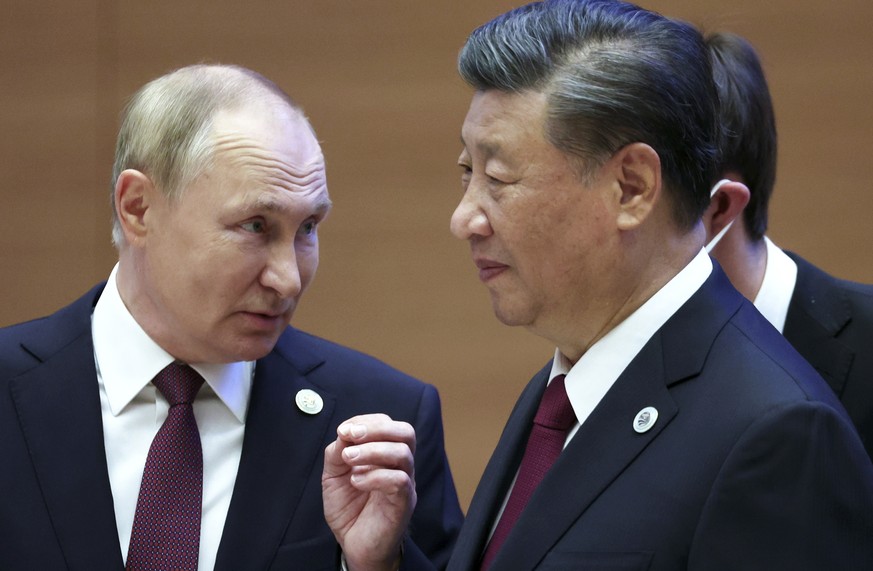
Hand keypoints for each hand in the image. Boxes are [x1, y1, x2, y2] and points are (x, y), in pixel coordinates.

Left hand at [323, 414, 416, 570]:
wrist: (354, 545)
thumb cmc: (349, 509)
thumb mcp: (334, 475)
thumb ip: (337, 453)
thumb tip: (344, 434)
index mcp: (386, 454)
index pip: (388, 424)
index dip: (365, 421)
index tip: (343, 430)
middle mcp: (400, 465)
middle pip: (405, 432)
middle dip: (376, 428)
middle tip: (350, 435)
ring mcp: (405, 483)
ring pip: (403, 453)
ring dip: (371, 450)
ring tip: (348, 460)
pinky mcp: (403, 503)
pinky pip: (399, 480)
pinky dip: (375, 476)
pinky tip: (356, 481)